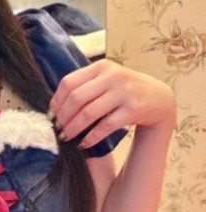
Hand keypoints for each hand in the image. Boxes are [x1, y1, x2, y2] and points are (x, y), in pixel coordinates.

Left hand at [48, 59, 176, 149]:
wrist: (159, 99)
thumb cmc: (126, 91)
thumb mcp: (107, 79)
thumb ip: (85, 86)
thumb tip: (54, 106)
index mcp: (101, 67)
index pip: (69, 82)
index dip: (56, 101)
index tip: (51, 115)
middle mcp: (113, 76)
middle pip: (76, 98)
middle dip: (63, 117)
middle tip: (57, 129)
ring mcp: (124, 92)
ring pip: (88, 113)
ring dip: (73, 128)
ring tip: (66, 138)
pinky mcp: (132, 110)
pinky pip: (105, 126)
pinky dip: (91, 137)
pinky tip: (83, 144)